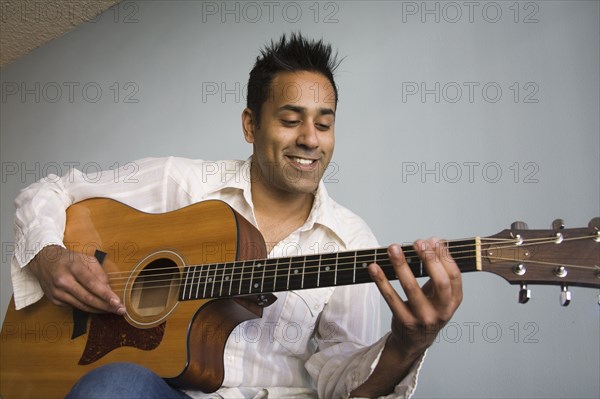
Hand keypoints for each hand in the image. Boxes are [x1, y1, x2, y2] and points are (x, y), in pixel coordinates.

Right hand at [27, 245, 124, 314]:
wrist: (44, 261)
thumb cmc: (70, 259)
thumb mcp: (86, 258)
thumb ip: (99, 273)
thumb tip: (109, 289)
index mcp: (73, 267)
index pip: (91, 283)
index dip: (105, 294)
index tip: (118, 302)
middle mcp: (63, 281)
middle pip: (87, 298)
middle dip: (106, 306)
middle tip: (121, 310)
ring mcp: (57, 292)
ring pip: (82, 306)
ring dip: (99, 310)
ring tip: (113, 310)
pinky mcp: (55, 300)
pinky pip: (75, 307)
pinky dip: (89, 308)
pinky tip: (98, 307)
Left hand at [370, 238, 462, 359]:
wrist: (415, 341)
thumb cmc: (428, 308)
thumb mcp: (440, 294)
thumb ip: (438, 271)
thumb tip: (433, 241)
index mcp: (454, 301)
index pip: (454, 276)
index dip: (444, 257)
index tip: (434, 240)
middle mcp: (442, 311)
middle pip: (440, 283)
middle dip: (429, 260)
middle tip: (417, 242)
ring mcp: (423, 318)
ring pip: (411, 288)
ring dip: (401, 266)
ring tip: (393, 248)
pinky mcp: (405, 322)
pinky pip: (391, 298)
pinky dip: (381, 281)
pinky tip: (374, 267)